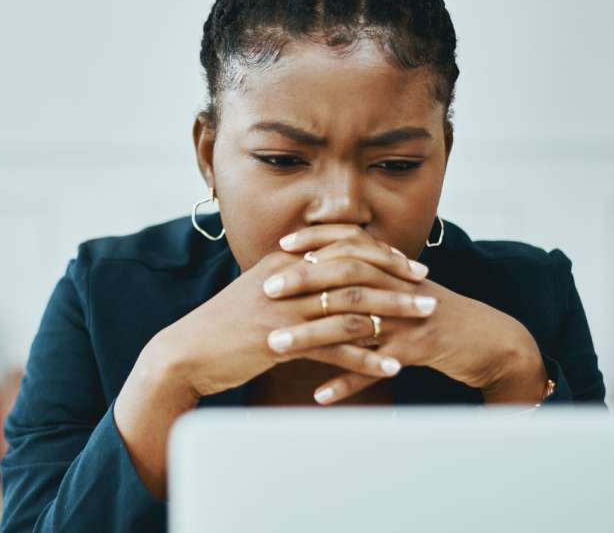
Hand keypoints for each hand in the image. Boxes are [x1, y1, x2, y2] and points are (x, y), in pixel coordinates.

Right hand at [144, 231, 428, 400]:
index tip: (408, 264)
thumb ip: (289, 283)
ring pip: (353, 306)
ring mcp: (286, 310)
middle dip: (397, 279)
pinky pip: (336, 348)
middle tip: (427, 290)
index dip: (379, 254)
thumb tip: (320, 279)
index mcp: (283, 263)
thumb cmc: (221, 327)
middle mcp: (288, 279)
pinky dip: (368, 358)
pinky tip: (391, 367)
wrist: (186, 354)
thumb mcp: (257, 294)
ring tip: (424, 323)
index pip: (341, 247)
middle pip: (355, 271)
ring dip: (394, 314)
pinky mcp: (283, 342)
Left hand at [267, 224, 547, 403]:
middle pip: (346, 277)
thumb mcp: (403, 288)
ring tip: (277, 346)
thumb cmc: (434, 314)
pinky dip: (348, 382)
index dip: (316, 242)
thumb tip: (324, 265)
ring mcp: (408, 320)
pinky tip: (320, 395)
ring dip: (313, 336)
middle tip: (267, 291)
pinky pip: (376, 368)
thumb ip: (369, 275)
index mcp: (392, 270)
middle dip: (304, 282)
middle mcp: (398, 288)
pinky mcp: (417, 352)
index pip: (350, 245)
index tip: (281, 247)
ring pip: (355, 324)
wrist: (487, 339)